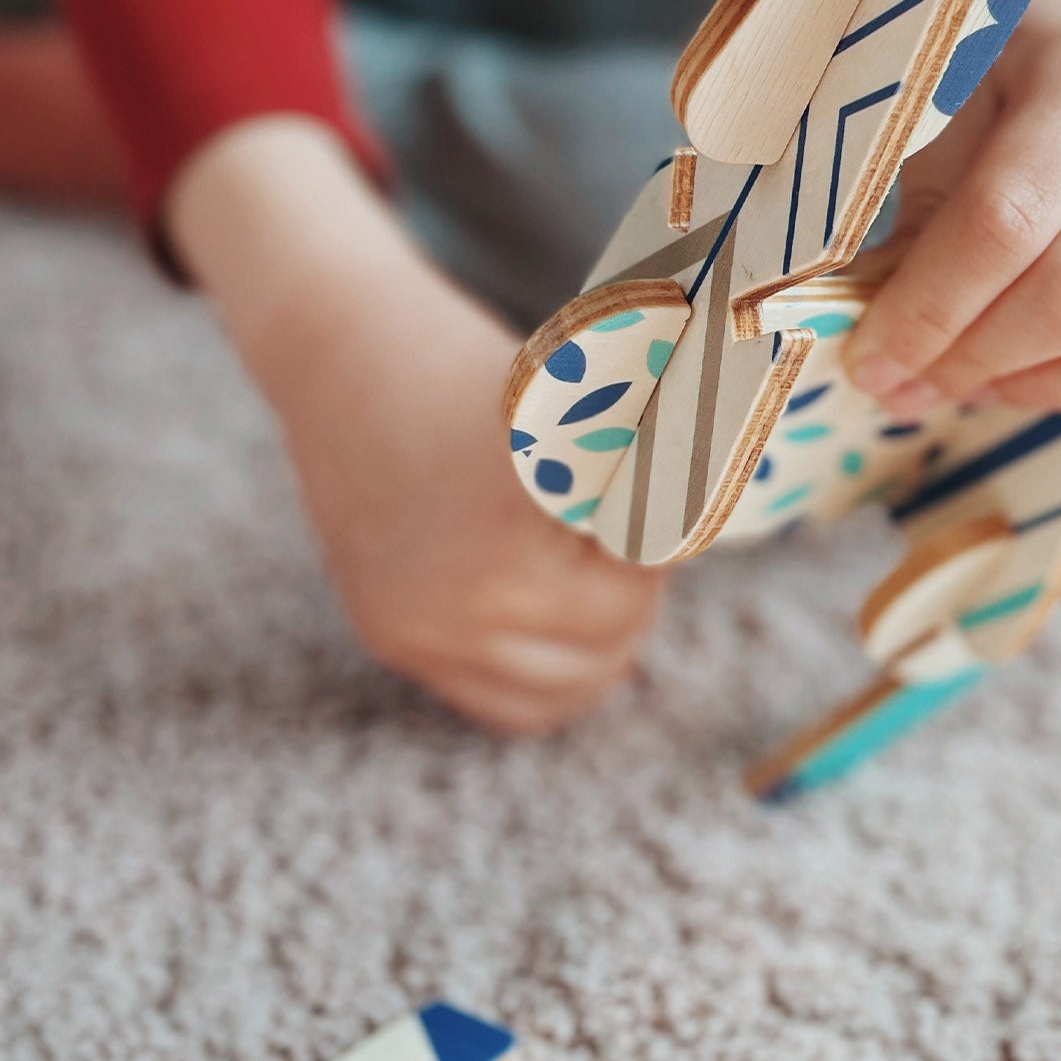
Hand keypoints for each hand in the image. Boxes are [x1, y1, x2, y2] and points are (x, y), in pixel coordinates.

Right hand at [169, 119, 665, 732]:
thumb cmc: (471, 365)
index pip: (639, 586)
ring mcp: (418, 631)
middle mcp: (459, 599)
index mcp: (511, 536)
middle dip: (633, 588)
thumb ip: (646, 476)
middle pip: (612, 643)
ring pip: (569, 690)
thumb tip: (721, 528)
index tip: (652, 503)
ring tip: (581, 563)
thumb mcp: (575, 404)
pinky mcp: (393, 642)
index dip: (660, 542)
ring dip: (598, 635)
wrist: (339, 353)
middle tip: (615, 529)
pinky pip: (505, 707)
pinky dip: (550, 675)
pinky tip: (554, 612)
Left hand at [846, 0, 1060, 430]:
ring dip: (1046, 392)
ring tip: (983, 378)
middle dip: (973, 361)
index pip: (1006, 219)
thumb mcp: (943, 112)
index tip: (868, 360)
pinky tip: (1060, 379)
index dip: (928, 308)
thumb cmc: (1005, 103)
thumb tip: (849, 330)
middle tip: (906, 384)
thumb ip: (898, 207)